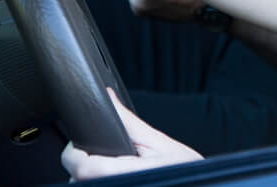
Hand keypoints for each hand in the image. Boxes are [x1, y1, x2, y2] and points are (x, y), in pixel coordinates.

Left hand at [61, 88, 201, 180]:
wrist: (202, 186)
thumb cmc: (184, 170)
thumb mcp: (158, 142)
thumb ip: (127, 121)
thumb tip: (109, 98)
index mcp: (119, 174)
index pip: (78, 165)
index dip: (75, 150)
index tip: (83, 142)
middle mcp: (114, 186)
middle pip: (79, 176)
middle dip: (90, 161)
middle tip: (116, 154)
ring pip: (87, 183)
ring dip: (97, 174)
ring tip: (122, 167)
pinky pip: (100, 185)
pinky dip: (105, 179)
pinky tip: (122, 176)